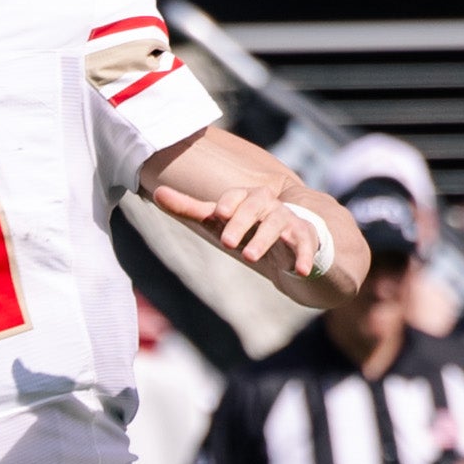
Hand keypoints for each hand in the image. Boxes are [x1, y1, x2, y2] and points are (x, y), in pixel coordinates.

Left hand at [149, 174, 324, 279]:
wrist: (284, 239)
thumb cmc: (244, 226)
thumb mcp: (217, 219)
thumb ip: (189, 207)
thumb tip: (157, 192)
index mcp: (245, 198)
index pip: (237, 195)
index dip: (229, 204)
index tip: (219, 214)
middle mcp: (267, 205)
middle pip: (256, 206)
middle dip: (242, 222)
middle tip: (227, 243)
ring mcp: (287, 221)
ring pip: (277, 225)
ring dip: (264, 239)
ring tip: (250, 256)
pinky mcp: (304, 238)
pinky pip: (305, 245)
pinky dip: (304, 257)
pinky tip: (301, 271)